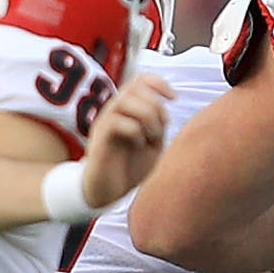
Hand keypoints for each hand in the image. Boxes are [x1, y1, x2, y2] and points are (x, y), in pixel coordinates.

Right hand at [74, 80, 172, 210]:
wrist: (110, 193)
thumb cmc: (131, 166)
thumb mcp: (154, 142)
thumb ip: (159, 122)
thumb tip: (166, 104)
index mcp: (128, 108)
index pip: (140, 79)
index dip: (159, 83)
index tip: (173, 98)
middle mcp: (114, 110)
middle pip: (136, 87)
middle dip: (156, 106)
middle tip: (160, 130)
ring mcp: (105, 122)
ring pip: (126, 100)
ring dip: (147, 117)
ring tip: (151, 137)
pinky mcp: (100, 138)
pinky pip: (117, 121)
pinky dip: (135, 132)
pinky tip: (139, 145)